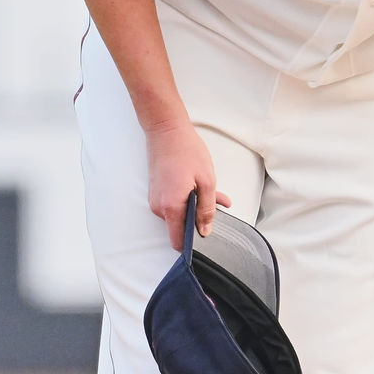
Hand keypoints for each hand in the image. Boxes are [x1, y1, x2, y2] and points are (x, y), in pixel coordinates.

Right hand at [145, 120, 230, 248]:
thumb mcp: (206, 182)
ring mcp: (155, 199)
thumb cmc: (187, 152)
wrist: (166, 130)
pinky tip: (199, 186)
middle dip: (198, 219)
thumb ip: (207, 209)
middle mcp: (159, 207)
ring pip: (178, 214)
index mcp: (171, 207)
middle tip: (217, 205)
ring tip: (210, 191)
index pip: (178, 241)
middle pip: (180, 227)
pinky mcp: (156, 192)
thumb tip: (205, 231)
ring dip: (195, 207)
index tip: (206, 238)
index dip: (192, 244)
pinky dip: (187, 199)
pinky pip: (173, 203)